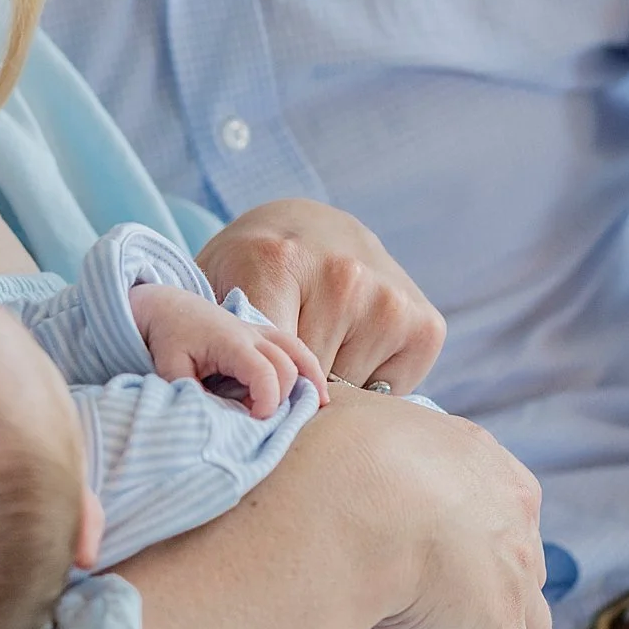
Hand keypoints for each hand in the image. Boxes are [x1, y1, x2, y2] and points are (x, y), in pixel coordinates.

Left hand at [127, 283, 328, 416]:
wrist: (167, 305)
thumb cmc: (168, 336)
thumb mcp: (168, 366)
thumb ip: (187, 391)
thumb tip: (211, 419)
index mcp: (231, 342)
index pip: (265, 372)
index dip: (267, 402)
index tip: (255, 423)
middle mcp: (253, 335)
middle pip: (287, 367)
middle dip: (282, 398)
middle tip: (262, 421)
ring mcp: (260, 332)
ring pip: (299, 352)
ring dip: (310, 378)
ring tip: (318, 405)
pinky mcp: (262, 334)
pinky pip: (295, 347)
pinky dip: (308, 366)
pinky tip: (316, 388)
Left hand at [192, 199, 444, 393]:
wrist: (306, 226)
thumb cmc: (248, 268)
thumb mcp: (210, 286)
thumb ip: (207, 337)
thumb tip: (202, 401)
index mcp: (278, 262)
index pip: (265, 367)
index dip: (251, 396)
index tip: (242, 397)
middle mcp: (343, 277)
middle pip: (307, 388)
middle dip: (288, 394)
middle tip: (275, 371)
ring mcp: (389, 300)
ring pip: (349, 397)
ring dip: (329, 391)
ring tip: (312, 354)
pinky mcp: (425, 325)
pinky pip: (388, 394)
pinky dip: (365, 388)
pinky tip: (347, 353)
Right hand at [321, 388, 552, 628]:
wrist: (340, 502)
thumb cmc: (326, 451)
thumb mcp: (338, 405)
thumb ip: (341, 407)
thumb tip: (315, 398)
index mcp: (477, 455)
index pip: (497, 494)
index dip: (475, 528)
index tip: (445, 553)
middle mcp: (511, 512)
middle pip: (519, 559)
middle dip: (494, 591)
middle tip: (450, 619)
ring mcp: (512, 575)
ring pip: (531, 626)